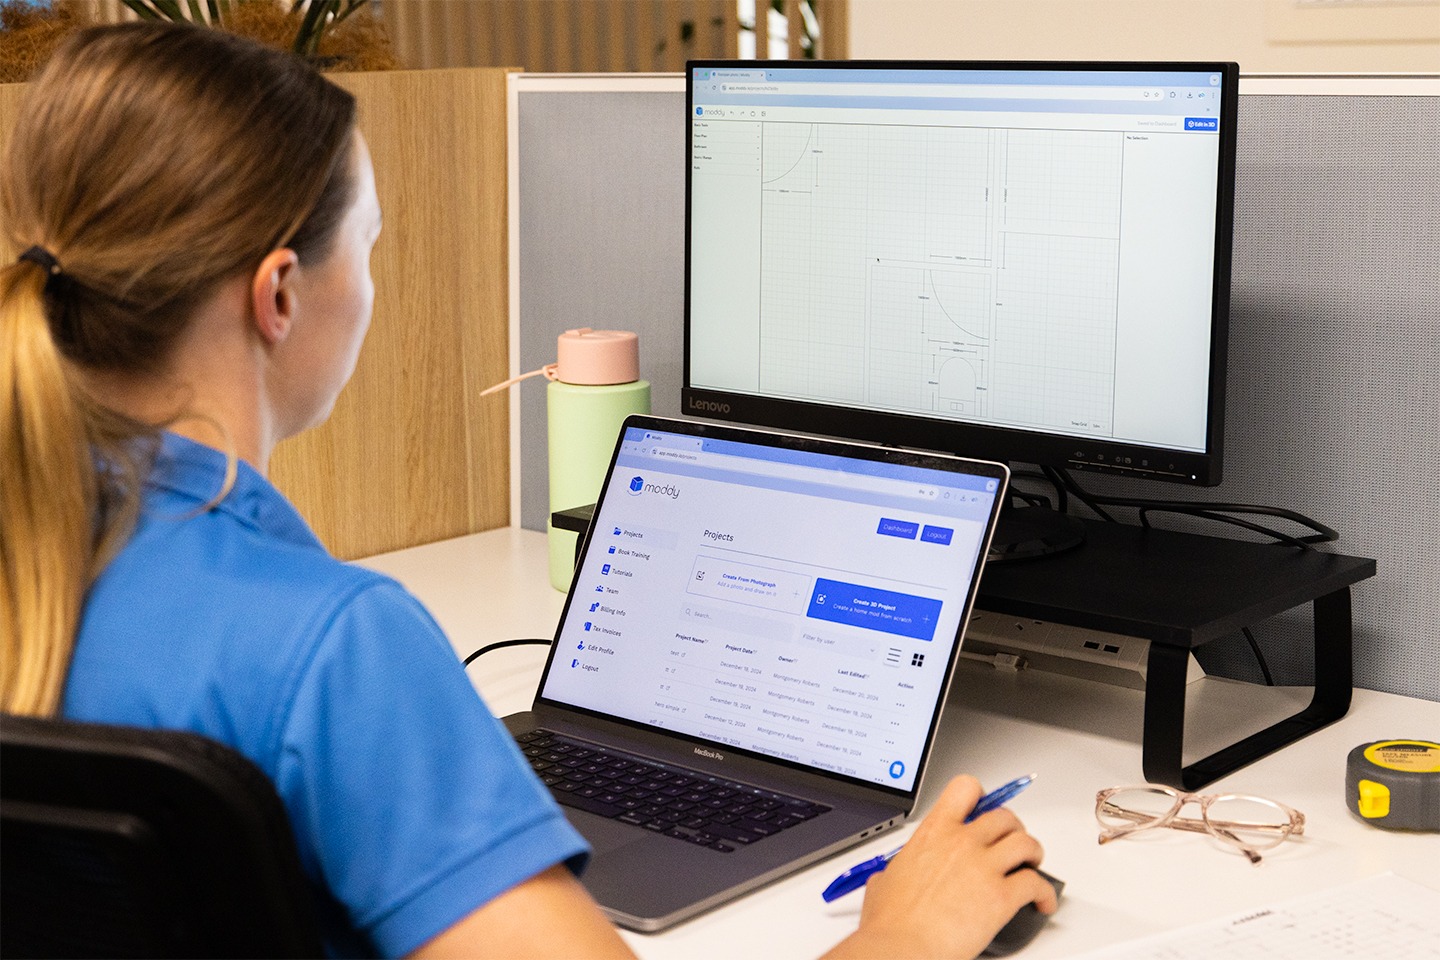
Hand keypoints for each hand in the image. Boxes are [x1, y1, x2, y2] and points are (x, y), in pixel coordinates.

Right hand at [825, 775, 1056, 959]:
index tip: (984, 808)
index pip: (965, 789)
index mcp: (933, 832)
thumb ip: (895, 872)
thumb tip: (890, 880)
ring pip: (1026, 843)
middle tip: (1012, 842)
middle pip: (1004, 817)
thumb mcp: (883, 882)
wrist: (902, 948)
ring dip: (1034, 853)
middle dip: (1013, 829)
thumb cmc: (891, 922)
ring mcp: (984, 867)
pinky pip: (1037, 884)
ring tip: (1032, 865)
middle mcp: (962, 842)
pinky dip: (1046, 893)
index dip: (981, 797)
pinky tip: (1043, 902)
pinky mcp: (1002, 897)